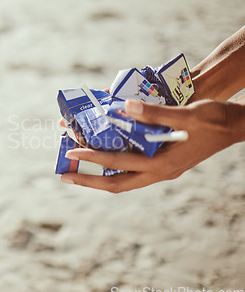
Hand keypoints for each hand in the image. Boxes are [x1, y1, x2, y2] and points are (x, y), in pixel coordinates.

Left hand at [60, 98, 244, 192]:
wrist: (235, 127)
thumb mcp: (187, 115)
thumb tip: (125, 107)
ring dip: (99, 174)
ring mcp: (160, 171)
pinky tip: (103, 155)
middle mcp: (158, 173)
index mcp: (161, 165)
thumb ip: (156, 114)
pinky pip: (132, 171)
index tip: (72, 151)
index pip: (118, 165)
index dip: (93, 158)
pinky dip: (114, 165)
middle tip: (64, 175)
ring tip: (77, 166)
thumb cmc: (214, 120)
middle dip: (88, 181)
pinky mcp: (162, 165)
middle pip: (116, 184)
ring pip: (123, 180)